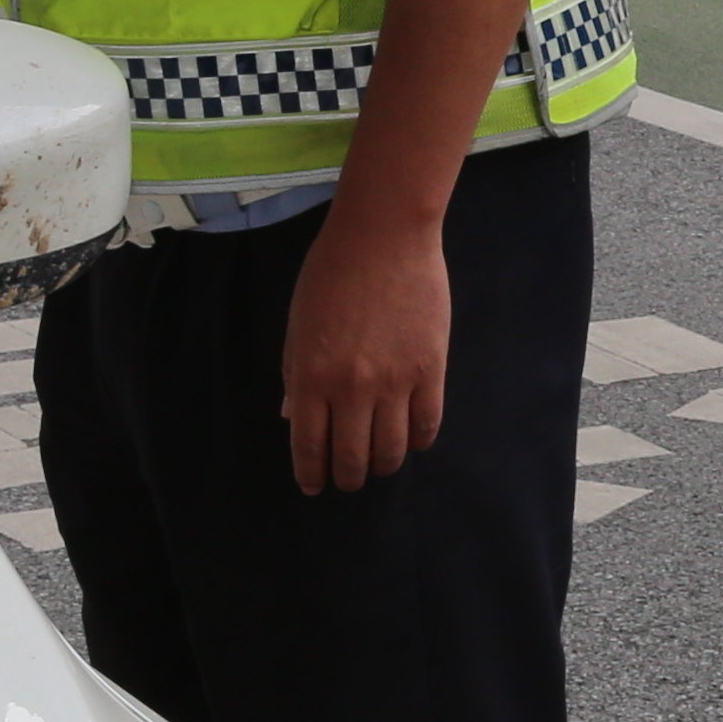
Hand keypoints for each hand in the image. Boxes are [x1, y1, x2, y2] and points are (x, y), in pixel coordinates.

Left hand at [279, 193, 447, 495]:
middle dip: (348, 478)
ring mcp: (394, 382)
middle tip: (349, 480)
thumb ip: (294, 374)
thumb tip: (292, 419)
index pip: (309, 447)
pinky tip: (413, 440)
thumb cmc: (331, 272)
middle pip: (352, 458)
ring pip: (392, 450)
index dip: (311, 474)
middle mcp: (350, 389)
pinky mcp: (430, 371)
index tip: (314, 486)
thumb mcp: (298, 324)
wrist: (384, 235)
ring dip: (383, 466)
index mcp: (310, 377)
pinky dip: (419, 441)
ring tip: (380, 464)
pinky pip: (427, 425)